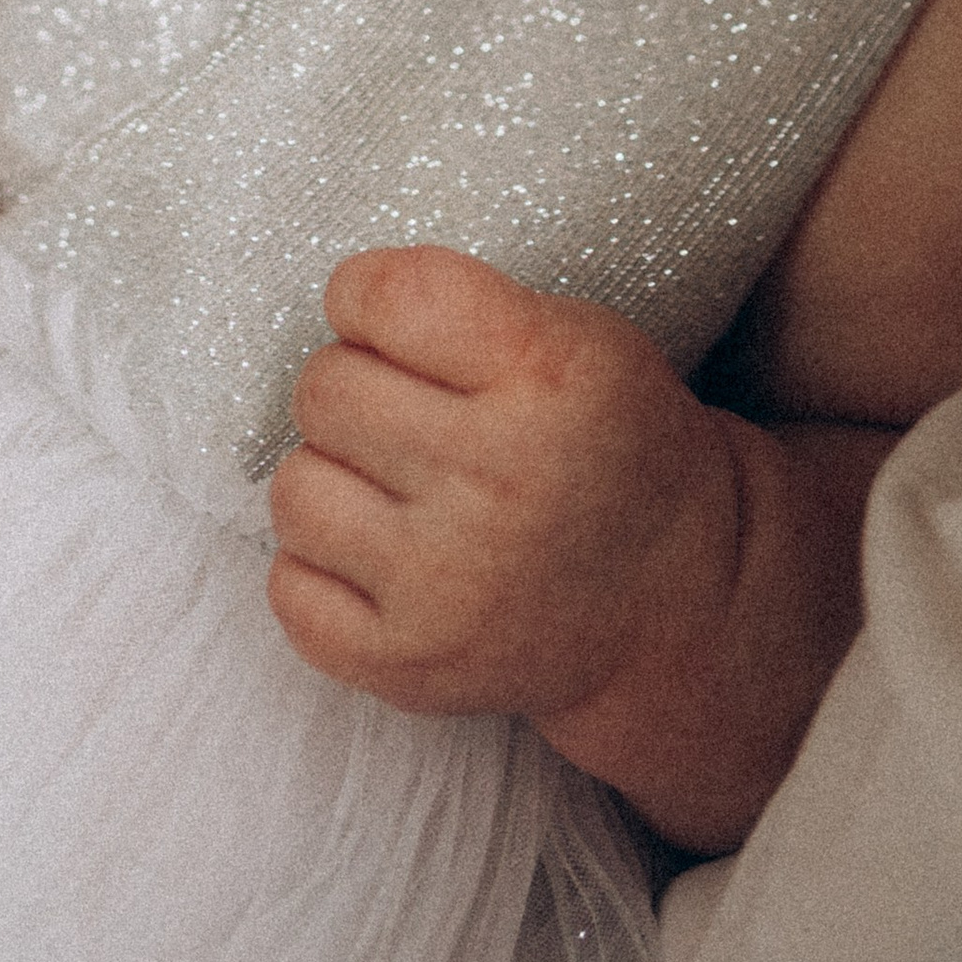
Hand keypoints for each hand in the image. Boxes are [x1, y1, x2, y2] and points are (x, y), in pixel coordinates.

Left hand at [265, 245, 879, 849]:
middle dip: (355, 389)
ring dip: (334, 479)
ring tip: (401, 490)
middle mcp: (497, 482)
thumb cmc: (603, 442)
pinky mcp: (410, 666)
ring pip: (295, 487)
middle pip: (323, 388)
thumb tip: (331, 309)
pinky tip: (385, 560)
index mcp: (545, 377)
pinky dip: (322, 570)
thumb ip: (457, 300)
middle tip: (418, 419)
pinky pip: (289, 588)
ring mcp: (449, 585)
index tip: (395, 324)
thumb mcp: (577, 334)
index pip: (380, 296)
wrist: (672, 601)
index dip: (365, 298)